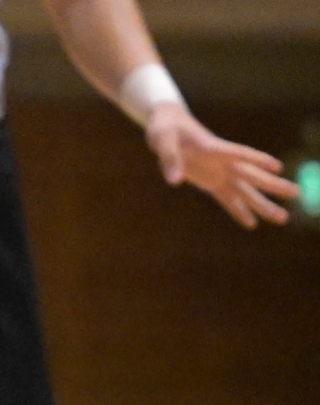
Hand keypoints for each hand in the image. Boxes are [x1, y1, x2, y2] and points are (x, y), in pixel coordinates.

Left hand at [145, 104, 297, 228]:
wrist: (167, 125)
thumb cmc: (165, 129)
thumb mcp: (162, 140)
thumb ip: (169, 159)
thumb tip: (175, 181)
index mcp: (213, 148)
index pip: (239, 154)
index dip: (256, 159)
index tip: (276, 166)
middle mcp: (222, 162)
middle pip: (252, 175)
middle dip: (273, 186)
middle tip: (297, 194)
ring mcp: (219, 172)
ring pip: (245, 190)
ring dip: (263, 204)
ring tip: (282, 218)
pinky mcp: (211, 181)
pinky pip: (227, 198)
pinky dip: (238, 211)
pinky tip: (252, 223)